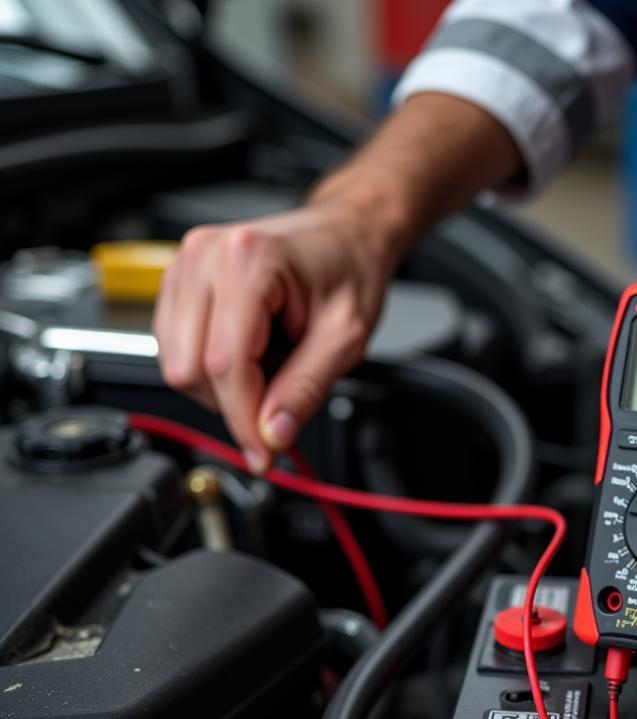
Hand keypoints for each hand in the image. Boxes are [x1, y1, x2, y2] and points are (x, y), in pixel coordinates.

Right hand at [154, 197, 398, 472]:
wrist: (345, 234)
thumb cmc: (348, 269)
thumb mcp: (345, 337)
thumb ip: (306, 389)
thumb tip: (272, 435)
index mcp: (247, 261)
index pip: (225, 364)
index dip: (244, 420)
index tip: (264, 453)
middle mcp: (203, 257)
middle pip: (189, 369)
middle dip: (232, 404)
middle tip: (277, 405)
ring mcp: (184, 268)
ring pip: (176, 364)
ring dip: (220, 387)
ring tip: (270, 365)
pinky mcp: (179, 284)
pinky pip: (175, 348)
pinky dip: (210, 369)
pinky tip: (249, 355)